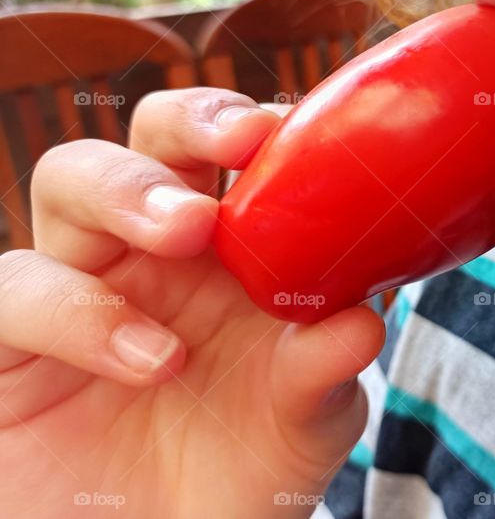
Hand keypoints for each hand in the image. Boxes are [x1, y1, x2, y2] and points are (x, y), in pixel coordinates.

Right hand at [0, 88, 384, 517]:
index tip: (294, 127)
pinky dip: (79, 310)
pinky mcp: (15, 345)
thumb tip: (366, 317)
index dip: (256, 125)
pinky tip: (152, 359)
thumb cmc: (250, 466)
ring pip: (71, 179)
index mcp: (236, 247)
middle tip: (242, 144)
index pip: (234, 153)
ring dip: (130, 189)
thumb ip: (329, 365)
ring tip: (190, 234)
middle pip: (151, 137)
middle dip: (191, 122)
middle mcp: (156, 252)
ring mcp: (83, 286)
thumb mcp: (309, 418)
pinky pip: (18, 290)